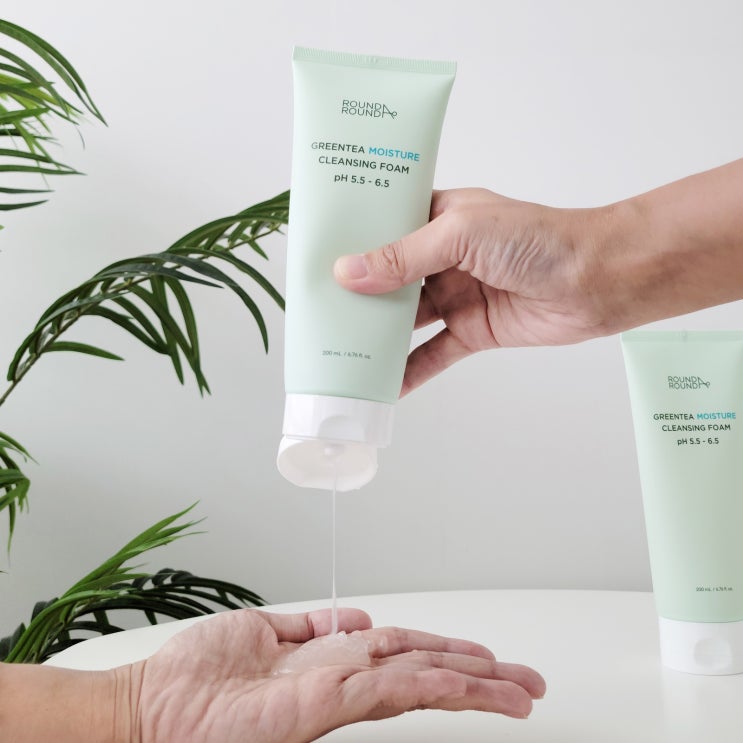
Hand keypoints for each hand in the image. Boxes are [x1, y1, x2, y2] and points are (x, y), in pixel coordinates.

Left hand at [121, 607, 545, 741]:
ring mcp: (334, 693)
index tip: (485, 660)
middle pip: (423, 670)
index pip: (404, 657)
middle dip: (478, 676)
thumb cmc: (196, 676)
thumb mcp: (263, 633)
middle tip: (527, 683)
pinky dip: (426, 683)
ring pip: (416, 681)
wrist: (150, 709)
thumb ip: (309, 625)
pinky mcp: (318, 704)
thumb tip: (349, 615)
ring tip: (518, 689)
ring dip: (469, 683)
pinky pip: (383, 689)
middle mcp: (341, 680)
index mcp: (329, 662)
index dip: (448, 656)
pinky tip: (462, 682)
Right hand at [334, 188, 607, 394]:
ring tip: (337, 351)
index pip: (384, 226)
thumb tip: (347, 272)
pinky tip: (382, 385)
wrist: (597, 280)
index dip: (351, 241)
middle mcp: (443, 257)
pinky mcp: (472, 331)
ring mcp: (456, 295)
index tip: (314, 256)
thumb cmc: (538, 238)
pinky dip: (408, 370)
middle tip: (315, 312)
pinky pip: (432, 354)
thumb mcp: (461, 234)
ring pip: (405, 319)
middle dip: (355, 295)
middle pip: (387, 278)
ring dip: (375, 335)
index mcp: (439, 218)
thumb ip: (403, 256)